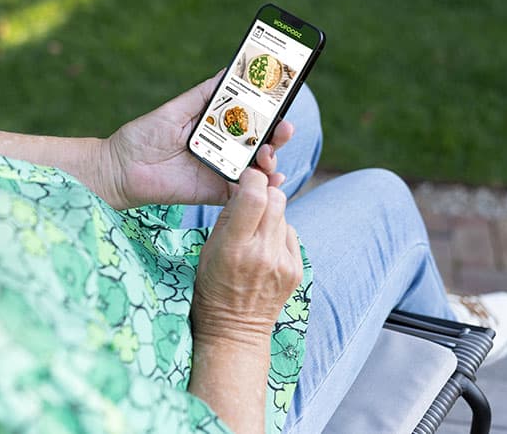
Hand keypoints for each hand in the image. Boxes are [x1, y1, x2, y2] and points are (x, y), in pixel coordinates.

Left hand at [102, 71, 292, 209]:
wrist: (121, 168)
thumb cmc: (144, 135)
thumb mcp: (176, 109)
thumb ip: (204, 93)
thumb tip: (229, 69)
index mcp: (216, 127)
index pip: (251, 119)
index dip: (270, 113)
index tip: (284, 104)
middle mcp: (223, 149)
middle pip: (261, 143)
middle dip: (278, 137)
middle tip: (284, 130)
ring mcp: (220, 171)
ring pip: (256, 169)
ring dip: (271, 162)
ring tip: (269, 156)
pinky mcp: (214, 192)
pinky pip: (242, 193)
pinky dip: (259, 190)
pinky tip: (269, 182)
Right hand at [191, 169, 302, 345]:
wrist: (234, 329)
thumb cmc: (213, 286)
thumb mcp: (209, 249)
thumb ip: (230, 216)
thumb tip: (244, 186)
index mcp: (235, 247)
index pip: (255, 197)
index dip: (253, 180)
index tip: (247, 178)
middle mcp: (263, 253)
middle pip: (277, 199)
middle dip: (265, 192)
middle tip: (252, 200)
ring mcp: (284, 263)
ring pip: (285, 214)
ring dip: (271, 214)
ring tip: (255, 233)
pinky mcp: (297, 270)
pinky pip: (291, 234)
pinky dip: (278, 234)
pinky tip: (265, 249)